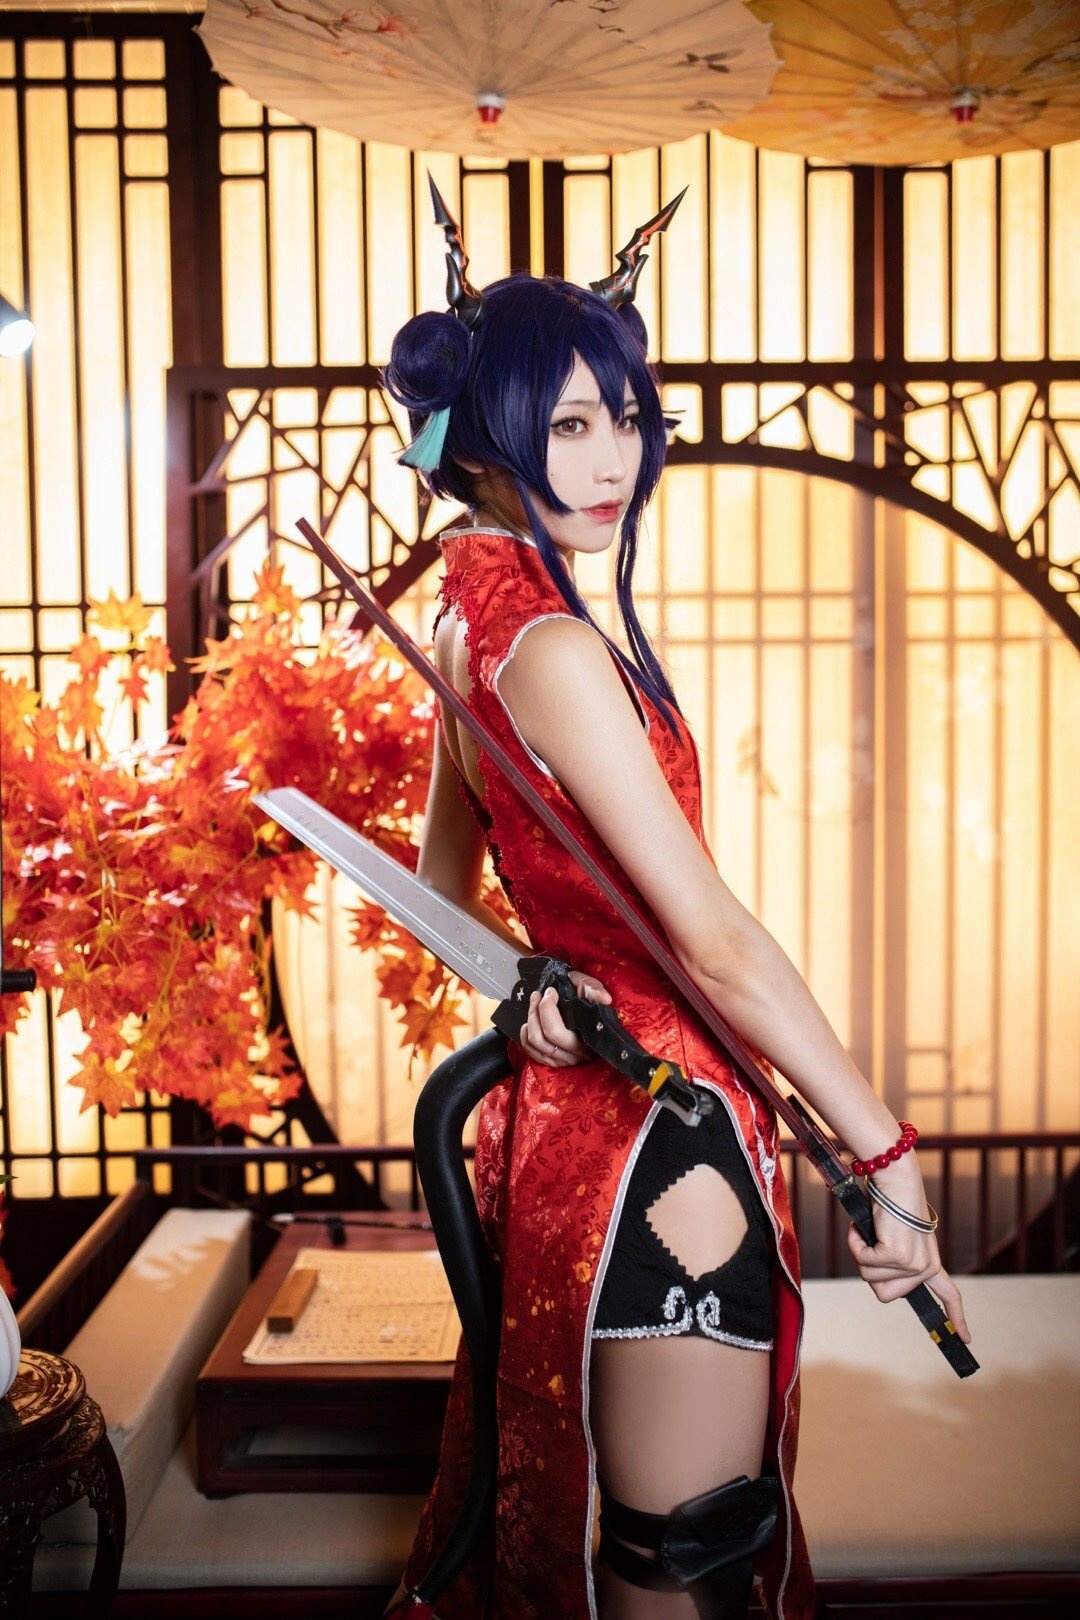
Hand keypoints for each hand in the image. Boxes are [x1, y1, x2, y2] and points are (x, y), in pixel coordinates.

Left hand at [518, 972, 611, 1067]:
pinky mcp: (554, 1061)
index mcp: (588, 1038)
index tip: (551, 993)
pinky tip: (531, 1023)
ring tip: (535, 1003)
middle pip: (543, 1038)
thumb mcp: (592, 988)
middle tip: (540, 996)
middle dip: (537, 1011)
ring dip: (531, 1020)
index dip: (548, 1010)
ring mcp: (564, 1059)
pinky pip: (532, 1052)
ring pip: (536, 1044)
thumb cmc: (588, 998)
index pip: (557, 1032)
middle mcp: (575, 1053)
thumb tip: (603, 998)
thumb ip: (595, 990)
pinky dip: (526, 1036)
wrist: (587, 1004)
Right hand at [846, 1165, 971, 1343]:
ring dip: (862, 1254)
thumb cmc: (889, 1204)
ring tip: (869, 1231)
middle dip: (870, 1273)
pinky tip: (861, 1228)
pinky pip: (864, 1263)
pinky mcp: (897, 1256)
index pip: (949, 1294)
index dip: (956, 1318)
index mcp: (931, 1261)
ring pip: (871, 1280)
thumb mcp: (896, 1238)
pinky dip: (856, 1244)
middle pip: (885, 1295)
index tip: (965, 1340)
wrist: (895, 1178)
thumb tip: (882, 1287)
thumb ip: (894, 1263)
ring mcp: (913, 1264)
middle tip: (871, 1245)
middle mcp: (926, 1266)